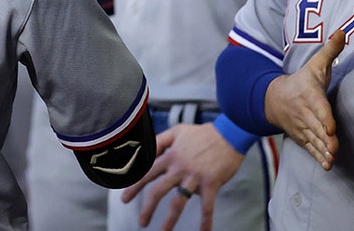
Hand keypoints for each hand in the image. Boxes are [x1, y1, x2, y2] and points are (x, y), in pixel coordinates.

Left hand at [120, 123, 244, 230]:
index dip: (134, 186)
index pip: (146, 173)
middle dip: (147, 208)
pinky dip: (206, 221)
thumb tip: (145, 150)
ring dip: (170, 220)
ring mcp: (194, 177)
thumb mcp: (176, 132)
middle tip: (141, 221)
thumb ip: (159, 141)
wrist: (229, 134)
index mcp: (170, 156)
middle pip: (157, 191)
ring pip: (178, 202)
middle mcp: (179, 168)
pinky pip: (207, 207)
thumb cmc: (203, 133)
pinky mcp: (211, 184)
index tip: (125, 198)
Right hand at [264, 29, 345, 169]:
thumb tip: (343, 31)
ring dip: (322, 150)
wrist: (272, 99)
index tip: (331, 127)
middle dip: (325, 138)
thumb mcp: (314, 65)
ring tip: (332, 159)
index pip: (318, 107)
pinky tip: (328, 166)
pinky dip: (318, 157)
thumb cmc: (301, 82)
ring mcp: (302, 126)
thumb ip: (330, 51)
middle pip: (316, 126)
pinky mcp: (302, 137)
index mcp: (309, 95)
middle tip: (334, 147)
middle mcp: (304, 112)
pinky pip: (310, 148)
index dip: (324, 117)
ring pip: (313, 139)